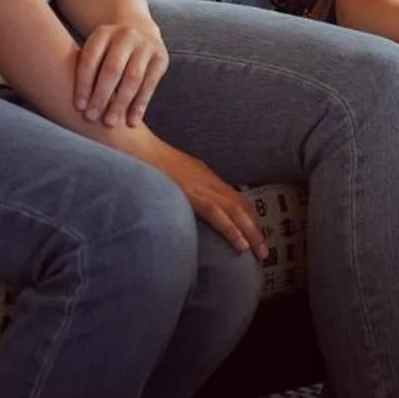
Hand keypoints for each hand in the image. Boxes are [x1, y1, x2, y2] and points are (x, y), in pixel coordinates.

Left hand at [74, 16, 167, 126]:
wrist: (141, 33)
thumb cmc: (108, 53)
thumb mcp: (96, 52)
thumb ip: (86, 72)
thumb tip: (72, 104)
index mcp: (103, 33)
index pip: (90, 60)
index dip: (84, 85)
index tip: (79, 108)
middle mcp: (126, 35)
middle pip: (112, 69)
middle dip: (101, 96)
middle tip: (92, 118)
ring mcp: (146, 45)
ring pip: (133, 78)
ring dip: (121, 103)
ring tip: (111, 123)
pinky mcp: (161, 58)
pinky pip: (150, 84)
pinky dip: (140, 105)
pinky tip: (132, 121)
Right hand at [112, 127, 266, 259]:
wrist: (133, 145)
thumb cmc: (144, 160)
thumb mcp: (169, 174)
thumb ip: (181, 186)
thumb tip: (186, 203)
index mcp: (204, 175)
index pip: (235, 197)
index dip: (248, 217)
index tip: (256, 234)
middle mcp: (207, 179)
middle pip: (241, 206)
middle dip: (256, 228)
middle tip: (265, 251)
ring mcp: (200, 185)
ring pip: (235, 211)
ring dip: (251, 233)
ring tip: (261, 253)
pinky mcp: (190, 193)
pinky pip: (216, 214)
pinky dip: (231, 230)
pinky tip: (242, 245)